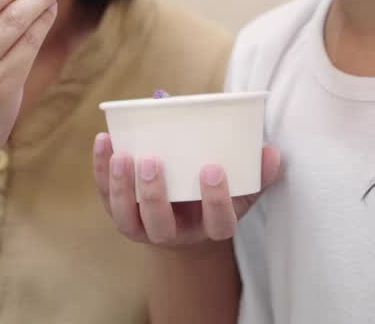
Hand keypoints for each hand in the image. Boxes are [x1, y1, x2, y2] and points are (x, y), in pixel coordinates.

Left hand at [92, 133, 281, 245]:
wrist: (184, 227)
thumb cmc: (213, 198)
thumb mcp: (240, 191)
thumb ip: (255, 173)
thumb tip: (273, 152)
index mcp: (210, 228)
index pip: (218, 223)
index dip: (215, 201)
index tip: (213, 170)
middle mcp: (173, 234)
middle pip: (160, 224)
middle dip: (154, 195)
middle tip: (153, 161)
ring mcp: (143, 227)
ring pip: (126, 216)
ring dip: (120, 186)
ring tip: (122, 154)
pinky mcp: (120, 213)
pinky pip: (106, 196)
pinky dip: (101, 170)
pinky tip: (104, 140)